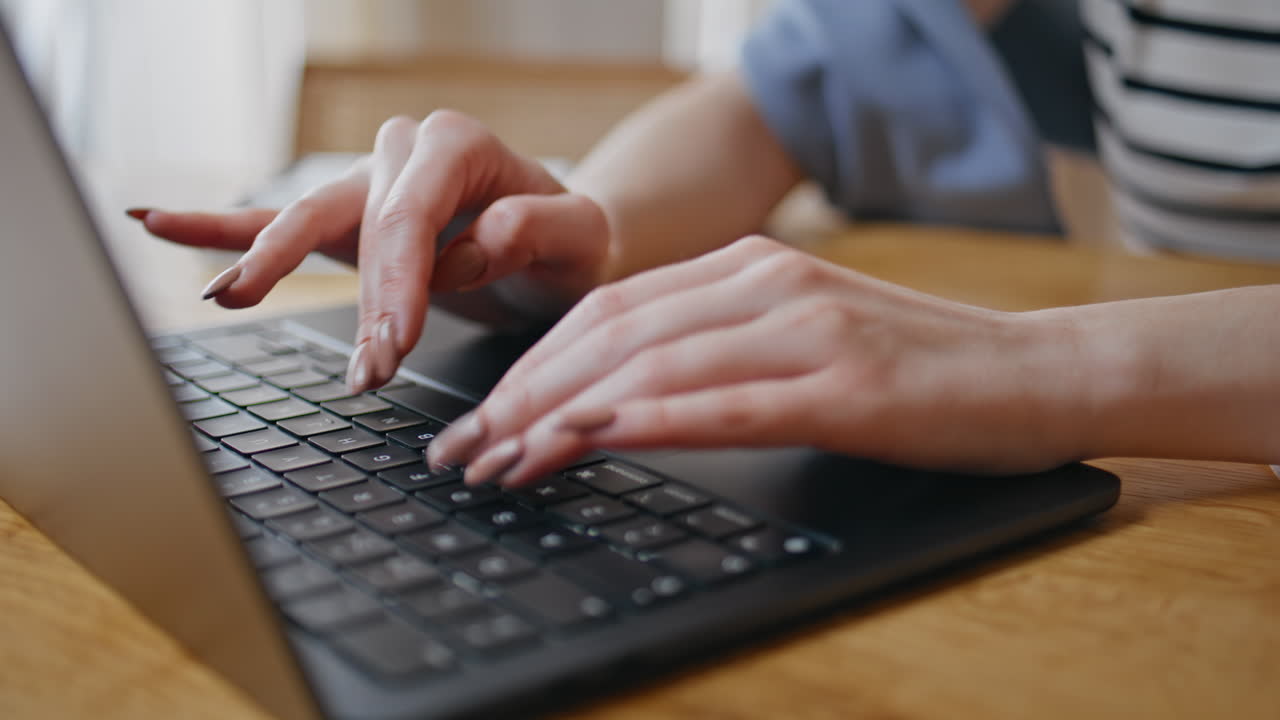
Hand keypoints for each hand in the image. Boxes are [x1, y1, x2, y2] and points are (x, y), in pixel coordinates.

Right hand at [131, 111, 610, 391]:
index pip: (410, 217)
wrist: (561, 244)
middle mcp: (404, 152)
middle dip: (355, 301)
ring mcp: (368, 183)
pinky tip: (158, 221)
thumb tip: (478, 240)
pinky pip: (276, 217)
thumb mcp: (580, 237)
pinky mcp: (348, 218)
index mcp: (457, 145)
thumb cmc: (573, 240)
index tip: (395, 346)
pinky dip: (220, 226)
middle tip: (365, 368)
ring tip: (231, 301)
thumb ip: (540, 228)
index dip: (397, 284)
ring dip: (275, 272)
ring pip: (306, 222)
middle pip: (355, 224)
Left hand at [426, 235, 1087, 486]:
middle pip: (612, 335)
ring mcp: (806, 331)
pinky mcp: (846, 389)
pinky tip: (593, 443)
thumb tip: (617, 392)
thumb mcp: (804, 336)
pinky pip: (725, 403)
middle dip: (522, 397)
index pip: (609, 311)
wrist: (1039, 372)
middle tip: (464, 450)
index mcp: (750, 270)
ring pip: (652, 365)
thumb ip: (720, 347)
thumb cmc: (920, 367)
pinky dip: (648, 422)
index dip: (531, 366)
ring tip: (502, 463)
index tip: (480, 417)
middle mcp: (767, 285)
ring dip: (562, 417)